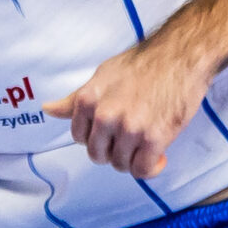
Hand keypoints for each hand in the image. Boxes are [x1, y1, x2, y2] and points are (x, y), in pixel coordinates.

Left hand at [43, 41, 214, 178]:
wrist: (179, 58)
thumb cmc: (141, 65)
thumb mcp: (101, 76)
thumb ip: (75, 99)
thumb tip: (48, 109)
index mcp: (87, 100)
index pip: (78, 138)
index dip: (96, 137)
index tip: (111, 132)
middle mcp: (104, 116)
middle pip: (98, 155)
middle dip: (113, 152)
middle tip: (129, 140)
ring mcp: (129, 128)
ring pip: (121, 165)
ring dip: (133, 159)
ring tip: (145, 143)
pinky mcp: (154, 139)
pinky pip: (142, 170)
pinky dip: (150, 168)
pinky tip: (158, 155)